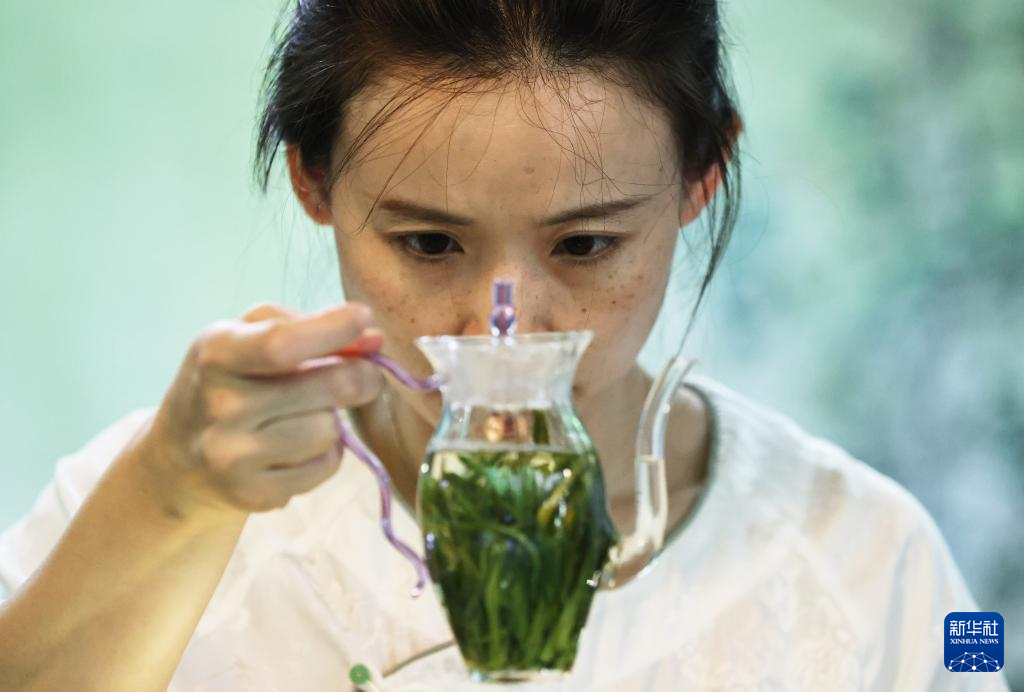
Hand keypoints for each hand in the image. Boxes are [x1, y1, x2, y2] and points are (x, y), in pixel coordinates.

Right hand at [138, 302, 383, 521]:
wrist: (180, 460)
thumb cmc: (228, 381)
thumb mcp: (248, 335)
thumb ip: (308, 326)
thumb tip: (373, 339)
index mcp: (216, 354)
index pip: (283, 343)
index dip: (334, 329)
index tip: (363, 317)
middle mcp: (221, 406)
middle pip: (331, 387)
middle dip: (362, 375)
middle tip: (363, 373)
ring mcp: (234, 457)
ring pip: (331, 430)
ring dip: (332, 419)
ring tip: (306, 414)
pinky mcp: (254, 494)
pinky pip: (326, 466)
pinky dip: (325, 453)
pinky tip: (297, 446)